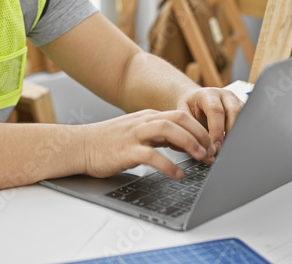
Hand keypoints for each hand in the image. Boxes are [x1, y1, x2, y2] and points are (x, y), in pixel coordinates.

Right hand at [80, 110, 214, 179]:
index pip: (181, 116)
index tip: (211, 145)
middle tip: (211, 151)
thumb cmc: (108, 143)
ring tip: (200, 158)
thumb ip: (158, 135)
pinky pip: (152, 155)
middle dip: (200, 134)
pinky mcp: (126, 151)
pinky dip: (169, 165)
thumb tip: (183, 142)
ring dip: (189, 143)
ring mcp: (135, 135)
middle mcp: (143, 122)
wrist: (80, 145)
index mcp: (147, 117)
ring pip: (169, 129)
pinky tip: (178, 174)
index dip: (200, 129)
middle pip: (180, 118)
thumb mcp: (137, 133)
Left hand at [176, 87, 243, 154]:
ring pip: (243, 116)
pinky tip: (233, 142)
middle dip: (230, 133)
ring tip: (228, 147)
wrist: (195, 99)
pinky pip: (246, 120)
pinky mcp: (242, 108)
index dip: (216, 130)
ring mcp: (235, 100)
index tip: (214, 146)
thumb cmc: (190, 107)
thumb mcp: (183, 113)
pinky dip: (241, 132)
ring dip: (237, 134)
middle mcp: (224, 95)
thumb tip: (197, 144)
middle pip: (234, 111)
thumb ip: (190, 126)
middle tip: (223, 149)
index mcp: (208, 94)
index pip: (215, 110)